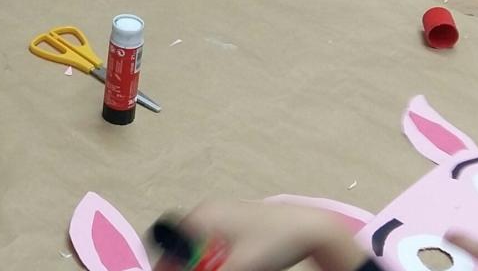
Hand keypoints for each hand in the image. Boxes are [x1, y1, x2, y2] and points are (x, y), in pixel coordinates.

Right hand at [179, 200, 366, 270]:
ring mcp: (221, 216)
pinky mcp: (234, 223)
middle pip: (184, 246)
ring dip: (206, 262)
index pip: (169, 242)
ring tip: (228, 269)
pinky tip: (236, 264)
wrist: (309, 228)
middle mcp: (208, 212)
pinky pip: (214, 244)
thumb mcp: (241, 266)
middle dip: (190, 264)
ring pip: (200, 246)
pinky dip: (218, 258)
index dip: (168, 264)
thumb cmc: (278, 239)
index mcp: (203, 216)